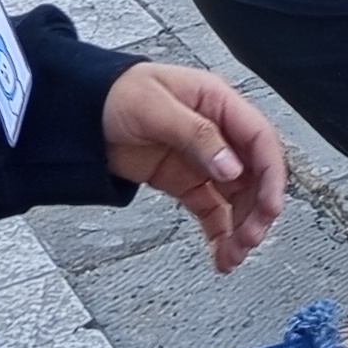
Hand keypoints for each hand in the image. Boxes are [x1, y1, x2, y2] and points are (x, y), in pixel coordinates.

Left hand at [102, 61, 286, 273]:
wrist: (76, 112)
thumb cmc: (114, 93)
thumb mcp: (155, 107)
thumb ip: (197, 135)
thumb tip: (231, 168)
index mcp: (217, 103)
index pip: (260, 140)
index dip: (271, 175)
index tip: (270, 208)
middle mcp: (217, 132)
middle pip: (253, 175)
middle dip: (256, 210)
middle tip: (249, 239)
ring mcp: (202, 159)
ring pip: (236, 198)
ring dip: (240, 227)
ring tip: (233, 255)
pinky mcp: (184, 180)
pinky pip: (211, 208)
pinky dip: (219, 232)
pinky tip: (220, 252)